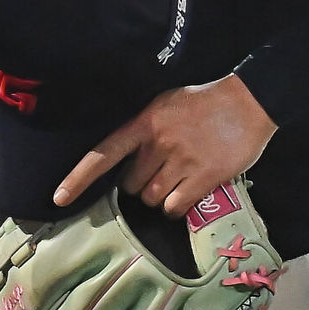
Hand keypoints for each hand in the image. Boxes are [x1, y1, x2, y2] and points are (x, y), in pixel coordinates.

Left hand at [53, 74, 276, 217]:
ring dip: (160, 195)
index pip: (105, 152)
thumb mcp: (168, 104)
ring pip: (151, 199)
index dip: (80, 177)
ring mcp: (181, 162)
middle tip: (161, 169)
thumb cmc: (206, 102)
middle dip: (141, 182)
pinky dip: (176, 206)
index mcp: (147, 122)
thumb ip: (147, 129)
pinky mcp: (202, 178)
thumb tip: (128, 155)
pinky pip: (173, 208)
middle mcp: (159, 143)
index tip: (59, 198)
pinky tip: (188, 190)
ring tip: (179, 176)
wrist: (249, 101)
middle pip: (130, 185)